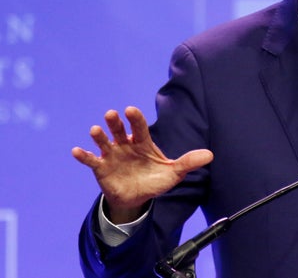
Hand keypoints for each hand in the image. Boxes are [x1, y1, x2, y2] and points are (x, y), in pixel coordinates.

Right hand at [72, 106, 212, 223]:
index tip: (130, 110)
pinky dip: (84, 156)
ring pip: (104, 142)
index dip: (135, 118)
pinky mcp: (101, 168)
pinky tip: (76, 151)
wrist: (138, 198)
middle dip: (115, 122)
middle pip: (119, 130)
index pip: (139, 127)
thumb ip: (189, 162)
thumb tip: (211, 155)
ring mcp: (112, 155)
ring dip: (99, 136)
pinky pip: (91, 160)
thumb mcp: (174, 173)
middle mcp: (126, 145)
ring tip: (95, 130)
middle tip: (112, 114)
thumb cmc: (155, 180)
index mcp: (143, 143)